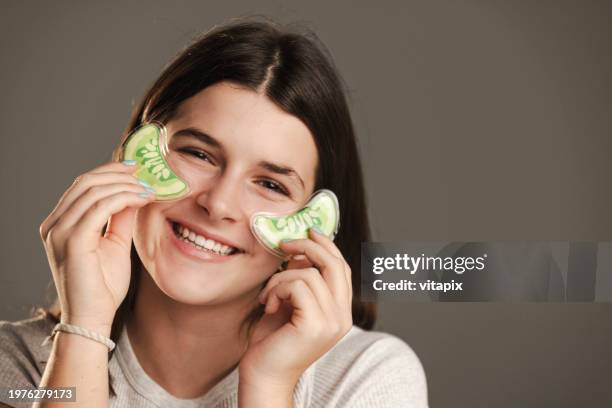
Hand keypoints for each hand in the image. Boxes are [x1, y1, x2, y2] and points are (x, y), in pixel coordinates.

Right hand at [39, 161, 154, 333]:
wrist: (92, 317)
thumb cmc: (103, 286)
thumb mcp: (115, 243)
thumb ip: (120, 217)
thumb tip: (134, 193)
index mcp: (60, 224)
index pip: (82, 186)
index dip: (109, 172)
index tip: (135, 168)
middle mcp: (53, 225)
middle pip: (86, 182)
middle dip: (118, 173)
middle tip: (145, 173)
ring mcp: (59, 231)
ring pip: (93, 190)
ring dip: (125, 184)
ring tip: (148, 188)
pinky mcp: (72, 240)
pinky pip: (100, 207)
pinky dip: (124, 197)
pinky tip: (142, 199)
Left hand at [239, 227, 352, 391]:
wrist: (263, 376)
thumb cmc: (273, 341)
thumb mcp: (291, 304)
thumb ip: (301, 280)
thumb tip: (302, 249)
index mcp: (341, 312)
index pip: (343, 268)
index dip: (327, 246)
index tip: (308, 232)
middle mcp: (343, 317)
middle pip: (335, 264)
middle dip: (309, 246)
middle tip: (285, 243)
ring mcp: (332, 322)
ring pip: (310, 273)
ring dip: (281, 278)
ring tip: (268, 296)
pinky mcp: (316, 324)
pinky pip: (298, 284)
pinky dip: (278, 289)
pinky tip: (268, 305)